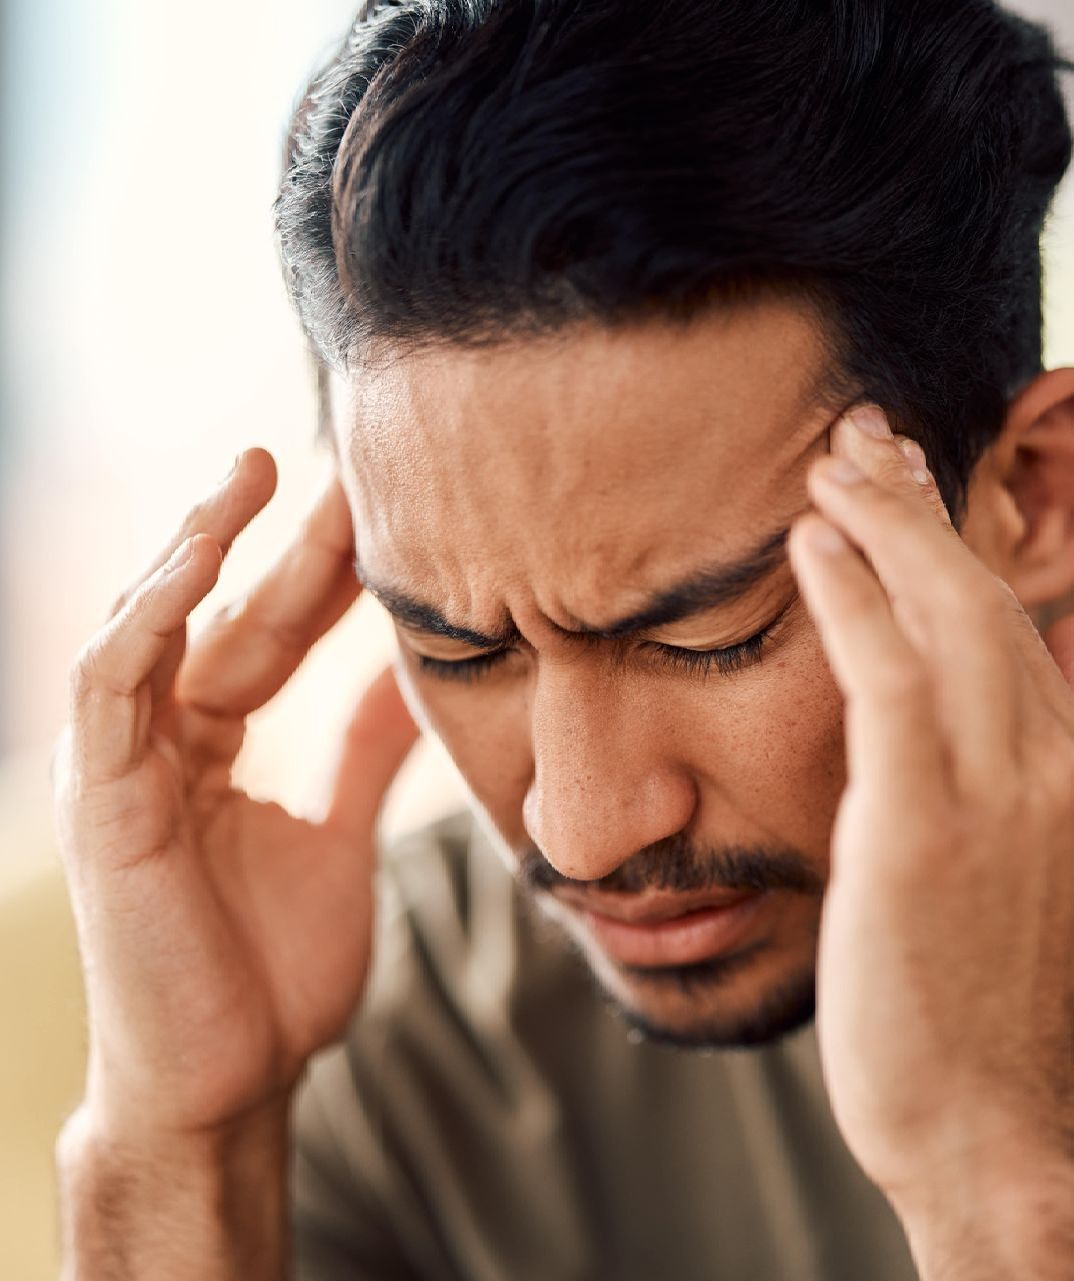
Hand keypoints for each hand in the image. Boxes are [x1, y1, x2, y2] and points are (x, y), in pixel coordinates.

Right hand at [53, 450, 419, 1142]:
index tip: (379, 509)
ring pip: (147, 625)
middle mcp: (161, 744)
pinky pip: (109, 684)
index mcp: (213, 749)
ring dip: (196, 544)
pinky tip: (197, 557)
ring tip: (253, 472)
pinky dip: (145, 615)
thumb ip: (361, 752)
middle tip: (337, 463)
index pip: (269, 635)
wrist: (232, 1081)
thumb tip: (416, 677)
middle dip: (275, 539)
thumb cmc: (275, 973)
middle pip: (222, 617)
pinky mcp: (97, 798)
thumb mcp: (340, 833)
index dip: (320, 571)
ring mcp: (121, 766)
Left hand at [787, 408, 1073, 1205]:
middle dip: (922, 502)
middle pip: (984, 591)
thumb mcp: (1043, 851)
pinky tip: (812, 541)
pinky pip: (888, 677)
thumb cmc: (982, 979)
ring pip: (946, 613)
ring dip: (887, 522)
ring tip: (834, 457)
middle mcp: (1050, 758)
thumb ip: (1062, 734)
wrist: (977, 1107)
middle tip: (863, 431)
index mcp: (1073, 760)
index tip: (908, 477)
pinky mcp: (922, 822)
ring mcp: (996, 789)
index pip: (1013, 614)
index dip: (956, 537)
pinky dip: (854, 598)